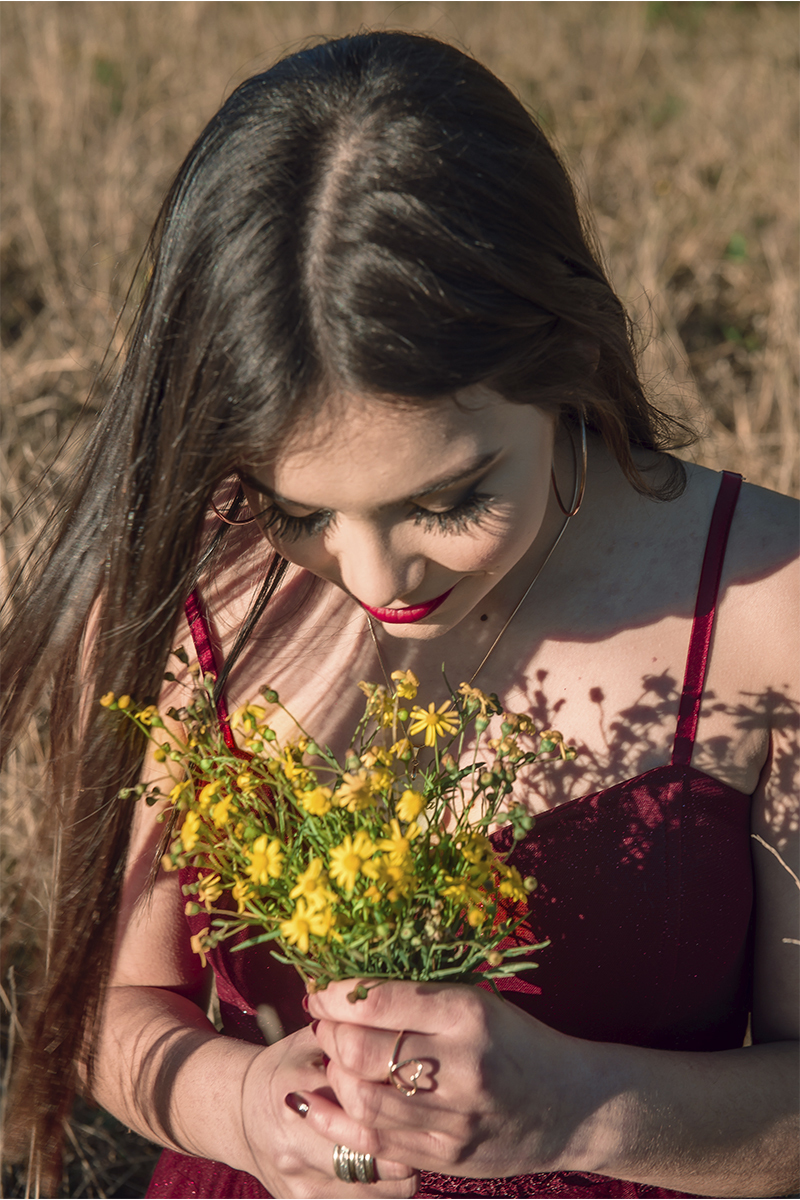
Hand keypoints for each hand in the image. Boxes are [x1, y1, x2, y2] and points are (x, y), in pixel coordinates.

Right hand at [240, 1024, 418, 1196]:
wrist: (238, 1112)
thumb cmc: (286, 1066)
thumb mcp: (309, 1040)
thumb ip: (348, 1034)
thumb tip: (397, 1030)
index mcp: (296, 1085)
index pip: (362, 1099)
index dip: (398, 1096)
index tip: (418, 1088)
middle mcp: (293, 1137)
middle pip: (370, 1149)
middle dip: (407, 1139)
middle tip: (425, 1122)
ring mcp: (297, 1176)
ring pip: (373, 1186)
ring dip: (403, 1168)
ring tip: (412, 1144)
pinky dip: (385, 1187)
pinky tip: (391, 1164)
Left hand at [305, 979, 586, 1180]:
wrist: (576, 1105)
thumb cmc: (519, 1042)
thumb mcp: (479, 1004)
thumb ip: (419, 999)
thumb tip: (347, 992)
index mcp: (469, 1014)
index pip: (380, 1001)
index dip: (335, 996)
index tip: (319, 993)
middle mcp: (461, 1066)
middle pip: (362, 1053)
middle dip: (330, 1036)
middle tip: (324, 1025)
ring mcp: (455, 1119)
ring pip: (362, 1101)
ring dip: (334, 1076)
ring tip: (334, 1060)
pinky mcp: (449, 1157)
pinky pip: (377, 1144)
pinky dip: (341, 1123)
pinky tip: (328, 1104)